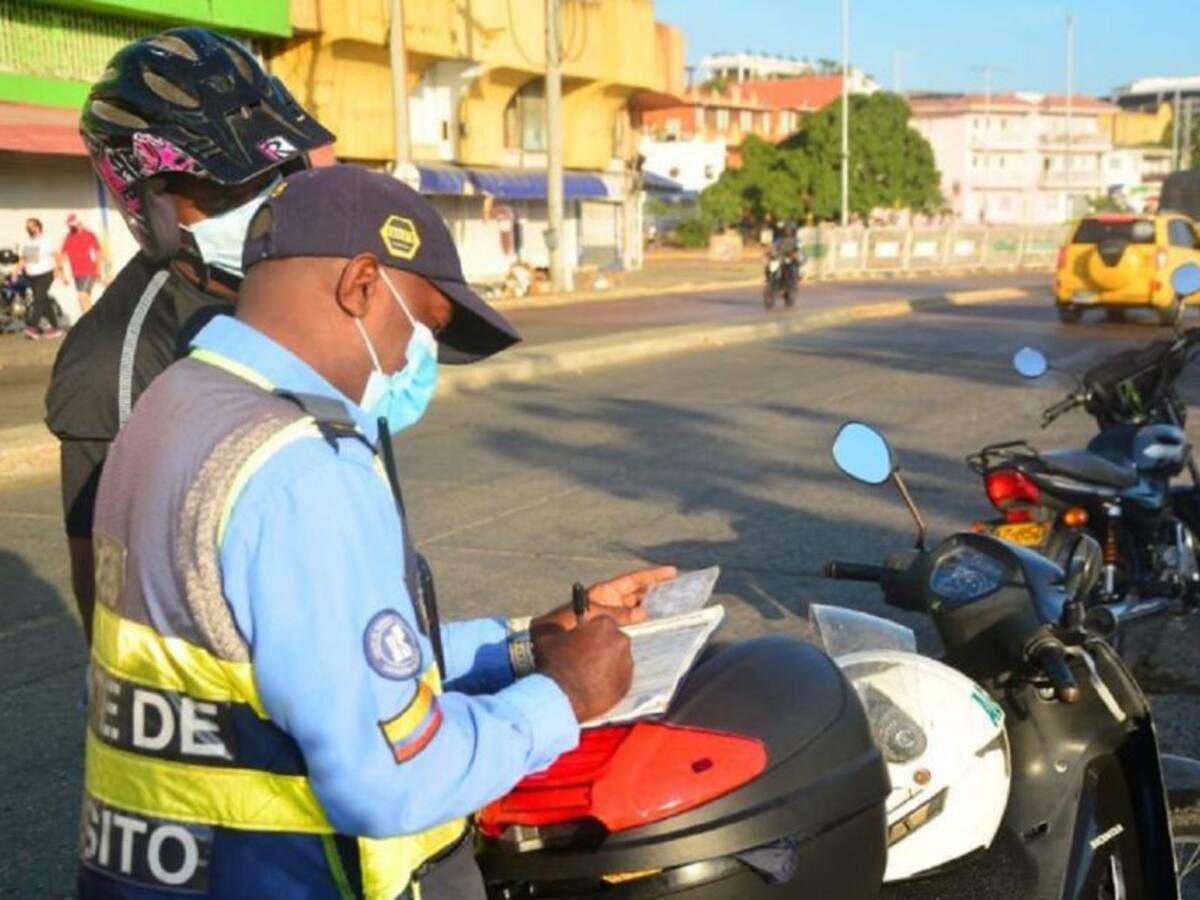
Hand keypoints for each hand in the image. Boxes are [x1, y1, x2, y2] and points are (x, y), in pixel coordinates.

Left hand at [531, 565, 677, 631]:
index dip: (652, 575)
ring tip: (670, 606)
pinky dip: (641, 623)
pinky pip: (630, 623)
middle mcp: (609, 600)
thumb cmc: (568, 621)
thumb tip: (642, 613)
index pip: (634, 580)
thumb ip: (619, 613)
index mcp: (606, 591)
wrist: (549, 637)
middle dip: (655, 590)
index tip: (672, 571)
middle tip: (677, 589)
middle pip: (637, 592)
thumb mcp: (595, 612)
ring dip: (650, 606)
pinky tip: (652, 626)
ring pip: (635, 607)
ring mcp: (609, 615)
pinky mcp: (608, 629)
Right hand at [535, 617, 632, 721]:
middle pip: (614, 640)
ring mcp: (626, 664)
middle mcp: (620, 642)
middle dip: (602, 647)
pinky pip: (619, 678)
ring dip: (607, 664)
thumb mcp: (548, 637)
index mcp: (604, 625)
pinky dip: (610, 680)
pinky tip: (593, 685)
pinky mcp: (626, 684)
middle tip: (585, 659)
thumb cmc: (554, 666)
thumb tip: (561, 629)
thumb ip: (561, 628)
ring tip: (588, 675)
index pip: (603, 623)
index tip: (584, 640)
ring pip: (618, 660)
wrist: (560, 698)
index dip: (592, 632)